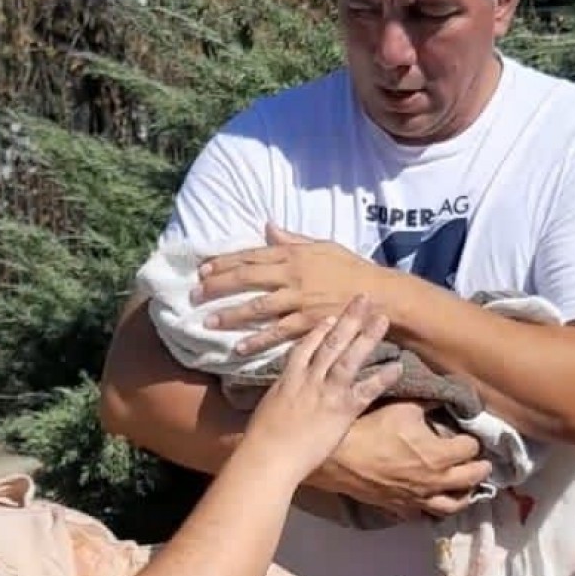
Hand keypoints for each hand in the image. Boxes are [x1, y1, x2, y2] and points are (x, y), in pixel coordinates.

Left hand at [197, 224, 389, 353]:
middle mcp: (293, 275)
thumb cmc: (351, 269)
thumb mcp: (323, 246)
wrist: (380, 294)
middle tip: (194, 295)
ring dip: (230, 315)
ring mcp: (300, 300)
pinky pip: (277, 332)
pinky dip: (256, 340)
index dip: (224, 262)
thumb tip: (267, 227)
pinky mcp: (308, 322)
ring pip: (256, 307)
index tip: (202, 269)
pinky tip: (238, 348)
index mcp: (294, 254)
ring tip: (208, 322)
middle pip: (246, 279)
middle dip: (217, 286)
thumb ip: (292, 239)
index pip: (251, 256)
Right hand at [240, 295, 401, 480]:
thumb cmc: (262, 439)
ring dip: (367, 337)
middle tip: (363, 299)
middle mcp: (309, 379)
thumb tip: (283, 395)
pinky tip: (397, 367)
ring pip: (349, 358)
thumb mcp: (268, 408)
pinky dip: (381, 378)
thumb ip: (281, 396)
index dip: (319, 330)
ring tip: (382, 319)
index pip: (305, 346)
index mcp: (290, 378)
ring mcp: (327, 392)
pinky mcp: (341, 410)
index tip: (330, 316)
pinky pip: (365, 391)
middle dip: (348, 319)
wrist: (268, 457)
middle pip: (331, 343)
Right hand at [318, 400, 494, 518]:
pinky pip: (424, 515)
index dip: (473, 440)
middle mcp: (435, 481)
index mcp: (440, 455)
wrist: (340, 458)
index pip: (470, 448)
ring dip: (465, 496)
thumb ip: (429, 403)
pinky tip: (433, 502)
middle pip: (470, 480)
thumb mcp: (404, 407)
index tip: (471, 435)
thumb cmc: (373, 428)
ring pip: (452, 505)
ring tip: (468, 490)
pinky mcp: (401, 508)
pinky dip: (433, 509)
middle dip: (480, 470)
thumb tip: (446, 397)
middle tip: (484, 464)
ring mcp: (418, 499)